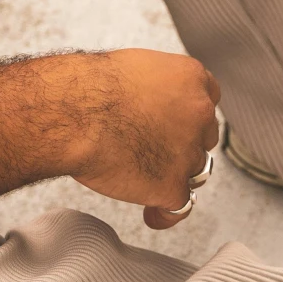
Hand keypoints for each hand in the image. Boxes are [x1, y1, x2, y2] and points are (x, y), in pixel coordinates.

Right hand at [60, 50, 222, 230]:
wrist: (74, 113)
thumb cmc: (88, 88)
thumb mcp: (131, 67)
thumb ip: (151, 86)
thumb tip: (144, 102)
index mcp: (189, 78)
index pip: (208, 97)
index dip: (190, 114)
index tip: (181, 121)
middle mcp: (198, 114)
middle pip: (202, 137)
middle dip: (183, 144)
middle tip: (155, 148)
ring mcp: (188, 152)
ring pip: (193, 171)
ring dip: (174, 176)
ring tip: (146, 179)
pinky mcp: (173, 186)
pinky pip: (180, 207)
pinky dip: (165, 213)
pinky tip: (152, 214)